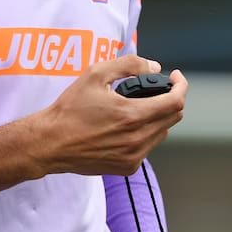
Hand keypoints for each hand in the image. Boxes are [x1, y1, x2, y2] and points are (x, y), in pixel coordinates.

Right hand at [33, 54, 186, 175]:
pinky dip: (144, 133)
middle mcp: (138, 139)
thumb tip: (153, 67)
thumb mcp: (95, 74)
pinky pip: (148, 147)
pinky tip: (126, 126)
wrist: (50, 143)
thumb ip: (128, 65)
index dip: (181, 85)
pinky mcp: (127, 167)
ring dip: (158, 117)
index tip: (175, 77)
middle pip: (174, 117)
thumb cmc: (70, 109)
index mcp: (133, 115)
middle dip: (170, 99)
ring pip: (162, 133)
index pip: (175, 101)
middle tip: (157, 89)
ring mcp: (134, 156)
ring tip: (138, 107)